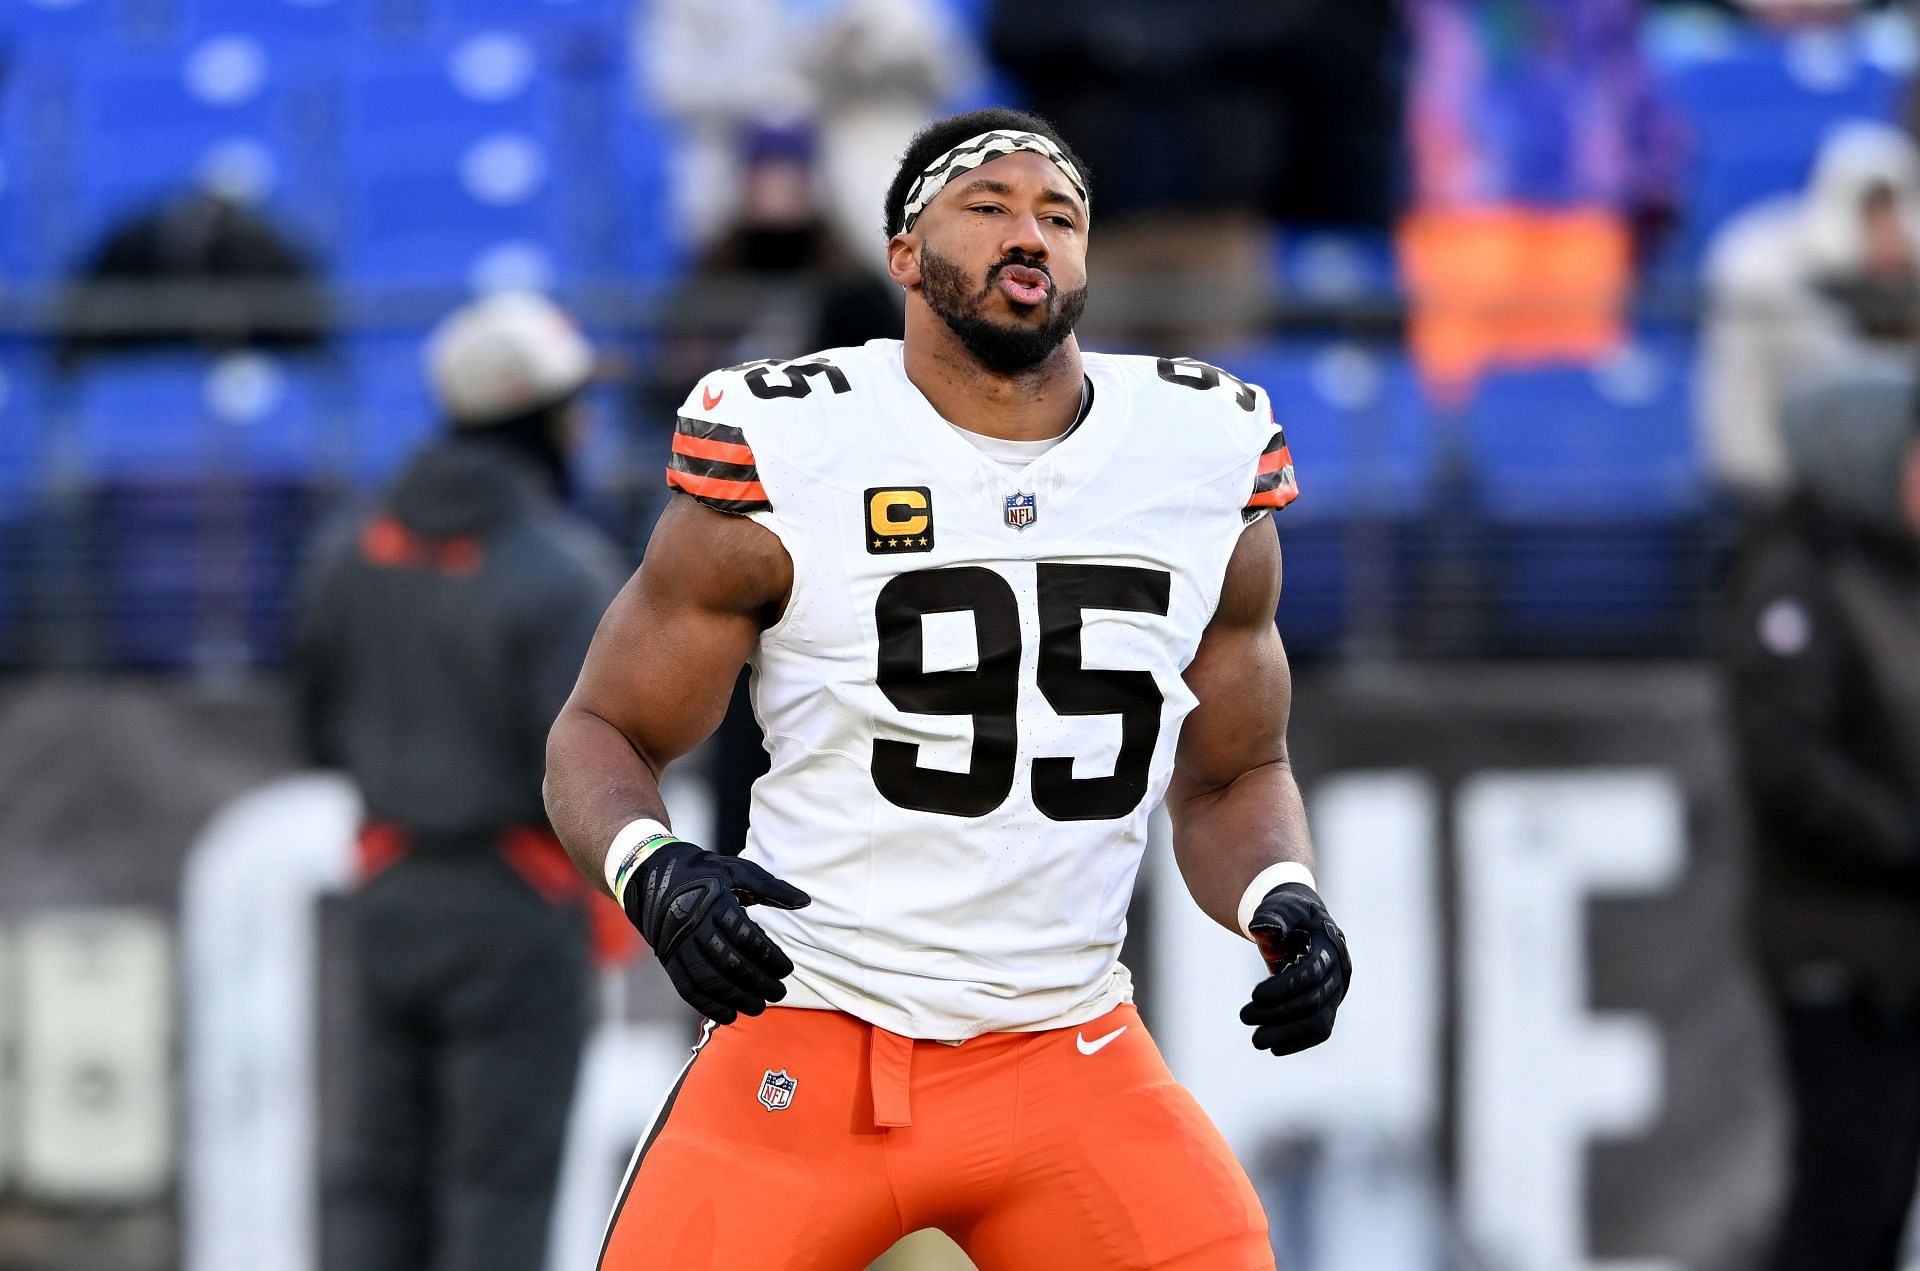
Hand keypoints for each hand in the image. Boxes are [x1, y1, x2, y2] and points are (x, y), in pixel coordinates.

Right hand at [623, 841, 810, 1024]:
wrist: (651, 875)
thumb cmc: (704, 872)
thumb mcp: (738, 870)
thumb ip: (772, 888)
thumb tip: (804, 902)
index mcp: (714, 900)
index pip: (745, 936)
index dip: (769, 956)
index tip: (787, 969)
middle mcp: (693, 924)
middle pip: (728, 961)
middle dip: (757, 981)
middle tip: (779, 992)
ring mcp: (677, 944)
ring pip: (708, 978)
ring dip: (735, 997)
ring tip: (759, 1008)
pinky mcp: (668, 959)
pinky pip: (687, 987)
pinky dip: (707, 1005)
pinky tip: (729, 1014)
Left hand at [1240, 882, 1350, 1055]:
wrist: (1303, 923)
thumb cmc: (1289, 914)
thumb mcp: (1281, 907)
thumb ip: (1272, 917)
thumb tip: (1260, 928)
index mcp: (1330, 944)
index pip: (1311, 973)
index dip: (1283, 987)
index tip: (1254, 995)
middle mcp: (1340, 971)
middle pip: (1314, 1001)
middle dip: (1277, 1013)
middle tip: (1244, 1016)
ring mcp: (1337, 991)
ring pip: (1319, 1022)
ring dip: (1287, 1034)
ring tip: (1256, 1040)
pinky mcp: (1329, 1005)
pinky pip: (1320, 1030)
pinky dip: (1298, 1041)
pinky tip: (1273, 1048)